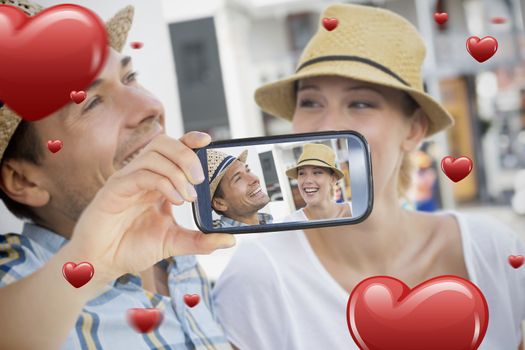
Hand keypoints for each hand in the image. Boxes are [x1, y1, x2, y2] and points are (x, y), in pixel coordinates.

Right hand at [68, 132, 234, 282]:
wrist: (103, 262)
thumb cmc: (132, 247)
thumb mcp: (174, 242)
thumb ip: (201, 241)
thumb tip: (230, 240)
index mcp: (157, 181)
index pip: (173, 149)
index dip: (190, 140)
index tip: (208, 141)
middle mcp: (142, 175)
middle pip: (164, 144)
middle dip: (187, 155)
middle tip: (200, 179)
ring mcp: (127, 180)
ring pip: (153, 154)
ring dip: (177, 171)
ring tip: (188, 196)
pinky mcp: (114, 190)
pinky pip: (140, 174)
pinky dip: (163, 182)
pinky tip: (175, 200)